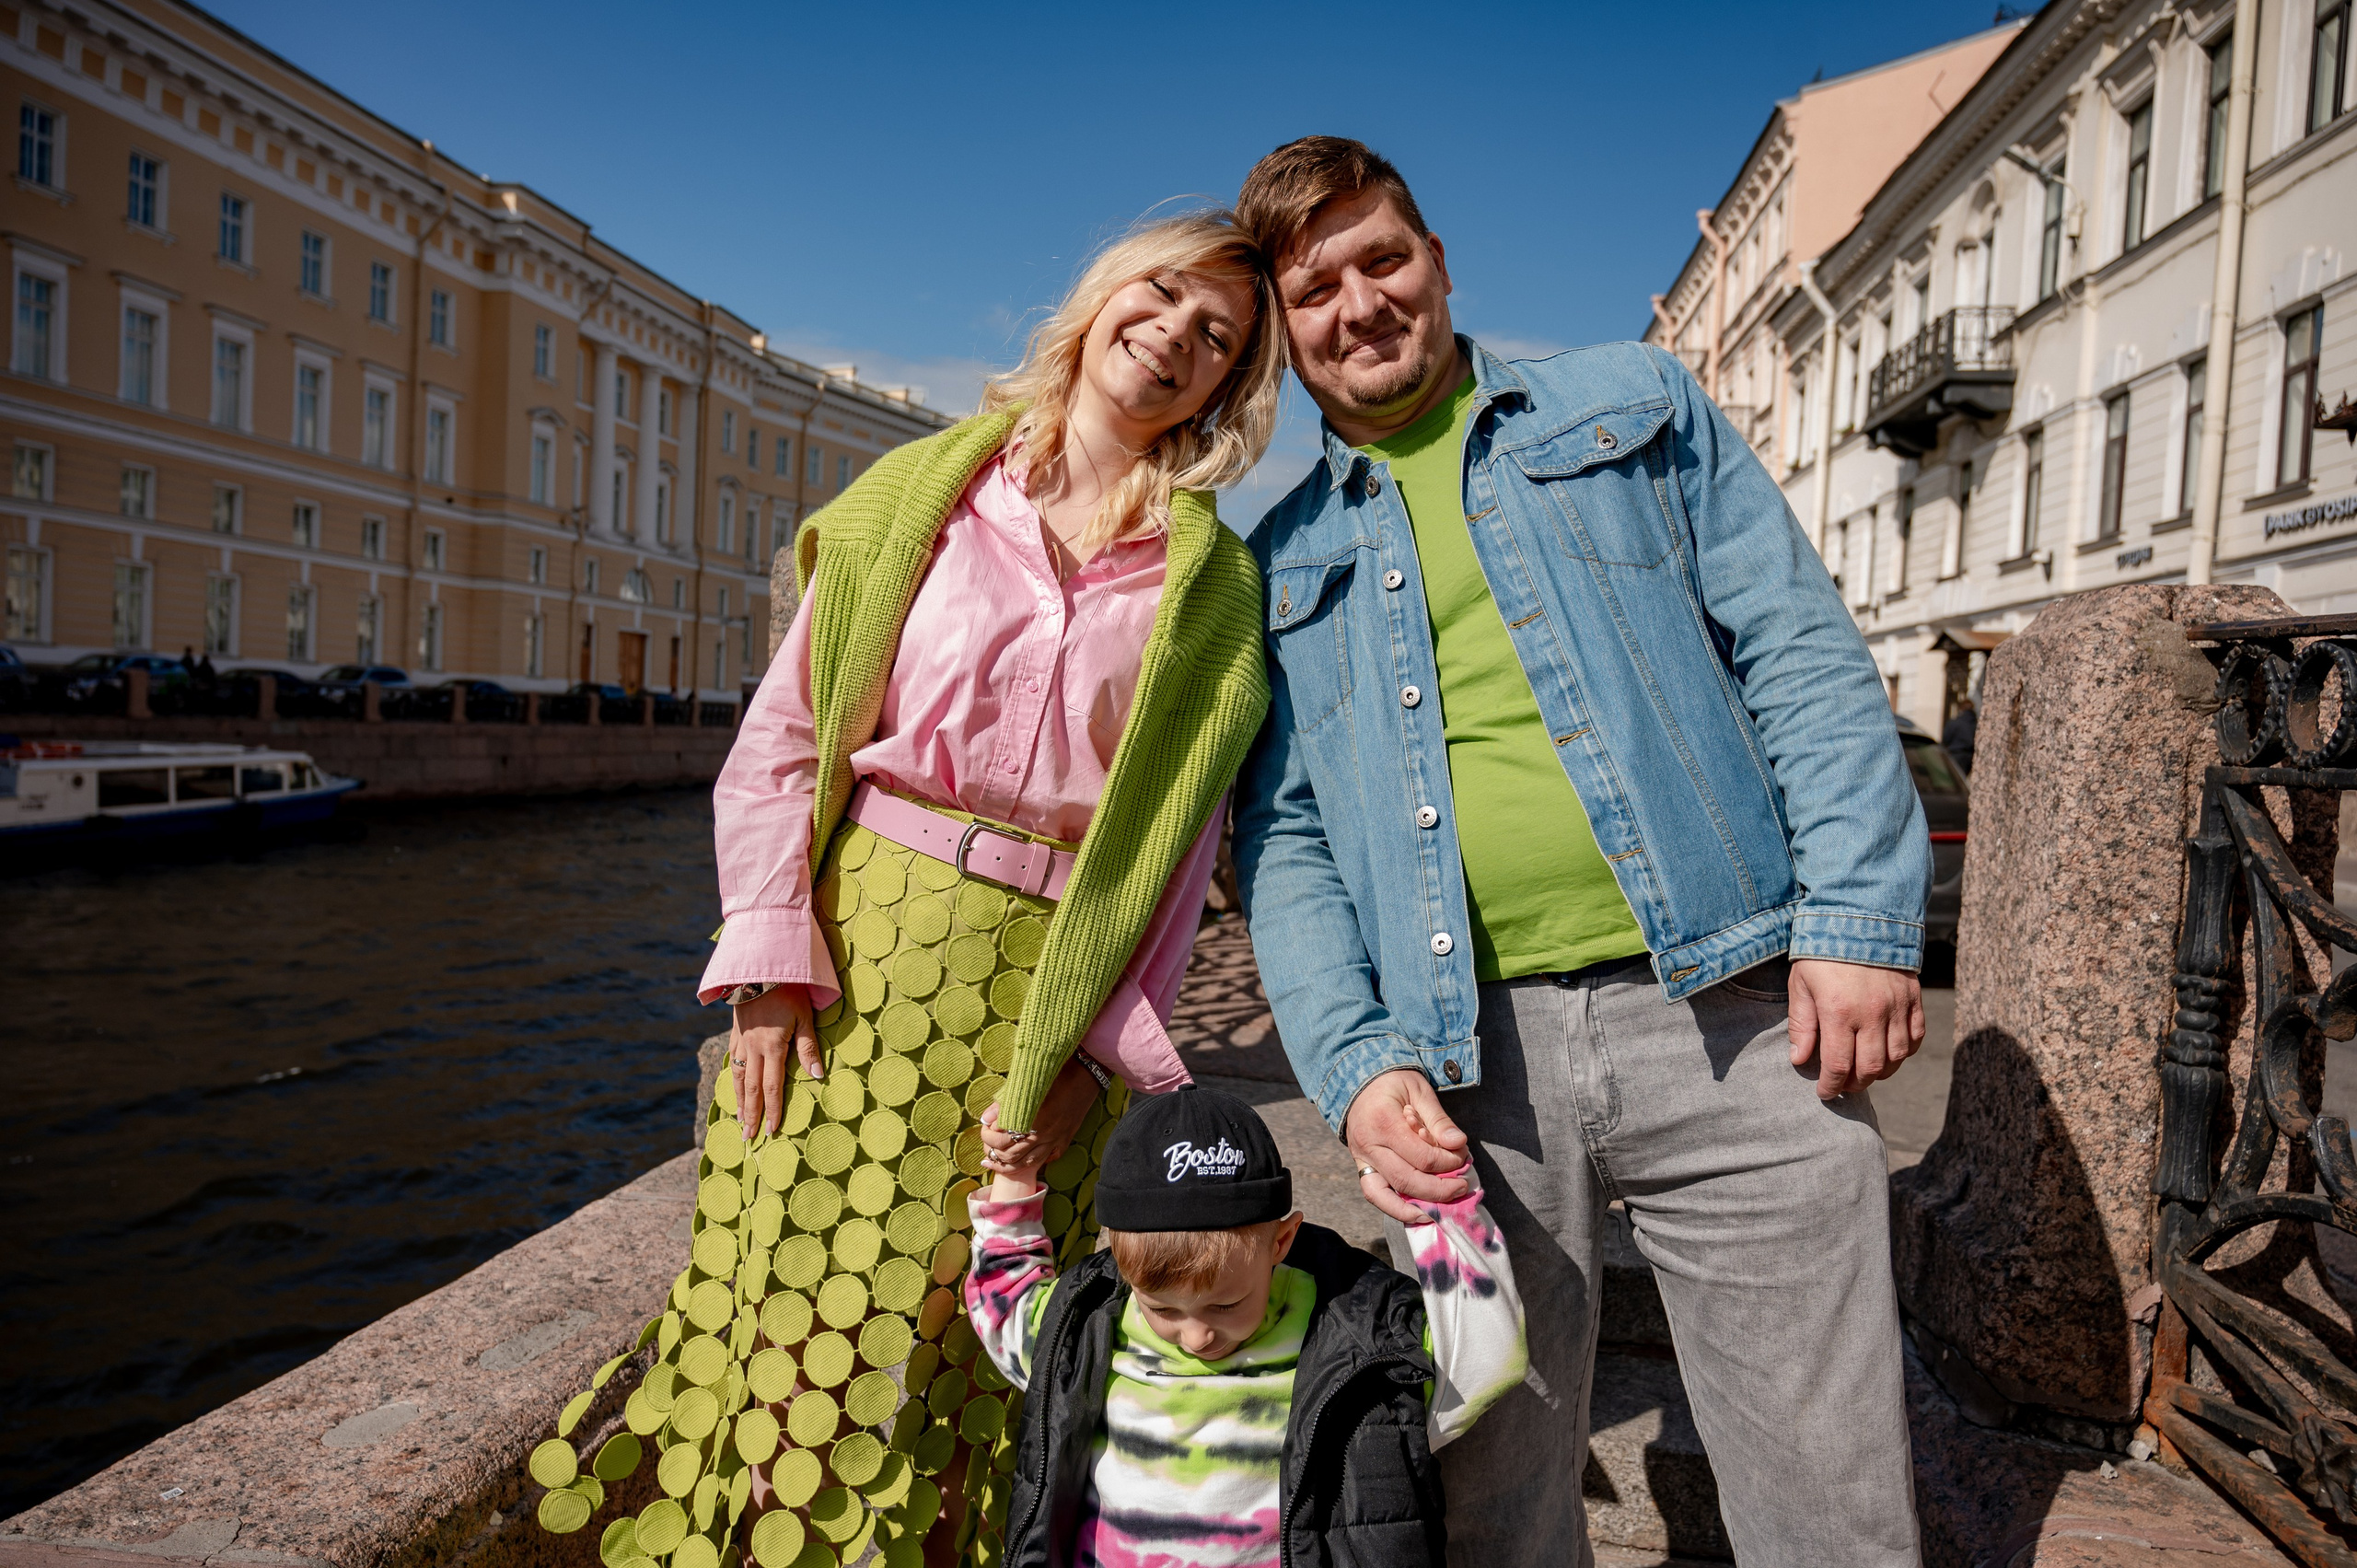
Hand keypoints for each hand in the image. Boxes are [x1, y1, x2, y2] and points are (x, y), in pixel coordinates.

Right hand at [732, 986, 819, 1136]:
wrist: (759, 965)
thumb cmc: (789, 990)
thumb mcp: (805, 1017)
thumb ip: (809, 1047)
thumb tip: (817, 1077)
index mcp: (772, 1046)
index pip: (771, 1087)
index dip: (773, 1111)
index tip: (772, 1131)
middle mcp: (753, 1047)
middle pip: (751, 1089)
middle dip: (750, 1115)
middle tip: (748, 1138)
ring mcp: (741, 1040)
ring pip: (737, 1077)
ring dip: (739, 1101)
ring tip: (739, 1120)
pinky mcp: (735, 1032)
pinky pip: (732, 1061)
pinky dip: (732, 1079)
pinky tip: (734, 1088)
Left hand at [981, 1054, 1101, 1183]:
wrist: (1086, 1073)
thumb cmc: (1056, 1073)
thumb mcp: (1028, 1085)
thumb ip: (1005, 1103)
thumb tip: (986, 1117)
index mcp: (1033, 1120)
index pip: (1002, 1140)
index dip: (988, 1136)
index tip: (985, 1127)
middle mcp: (1045, 1135)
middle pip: (1012, 1156)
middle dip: (994, 1152)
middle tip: (987, 1144)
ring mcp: (1056, 1140)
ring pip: (1028, 1163)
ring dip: (1010, 1164)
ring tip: (997, 1160)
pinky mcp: (1065, 1140)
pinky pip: (1047, 1159)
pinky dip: (1033, 1161)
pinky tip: (1024, 1159)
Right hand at [1344, 1067, 1471, 1224]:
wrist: (1360, 1080)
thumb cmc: (1394, 1082)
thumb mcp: (1420, 1090)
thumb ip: (1439, 1119)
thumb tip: (1459, 1143)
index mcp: (1384, 1121)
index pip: (1422, 1156)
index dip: (1448, 1162)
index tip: (1463, 1156)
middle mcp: (1368, 1144)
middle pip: (1406, 1179)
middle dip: (1439, 1188)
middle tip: (1462, 1186)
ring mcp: (1361, 1158)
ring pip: (1386, 1194)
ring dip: (1416, 1207)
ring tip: (1439, 1210)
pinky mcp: (1360, 1166)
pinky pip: (1373, 1194)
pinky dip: (1394, 1209)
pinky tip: (1416, 1214)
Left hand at [1788, 958, 1923, 1100]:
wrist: (1861, 916)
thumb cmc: (1822, 953)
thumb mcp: (1801, 985)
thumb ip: (1802, 1025)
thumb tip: (1799, 1060)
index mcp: (1839, 1012)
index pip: (1838, 1065)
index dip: (1831, 1086)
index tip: (1824, 1094)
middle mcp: (1872, 1013)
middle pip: (1869, 1068)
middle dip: (1854, 1084)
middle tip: (1843, 1086)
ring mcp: (1897, 1006)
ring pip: (1896, 1058)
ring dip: (1880, 1073)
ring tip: (1863, 1073)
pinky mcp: (1914, 998)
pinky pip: (1915, 1037)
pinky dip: (1904, 1053)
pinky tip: (1889, 1054)